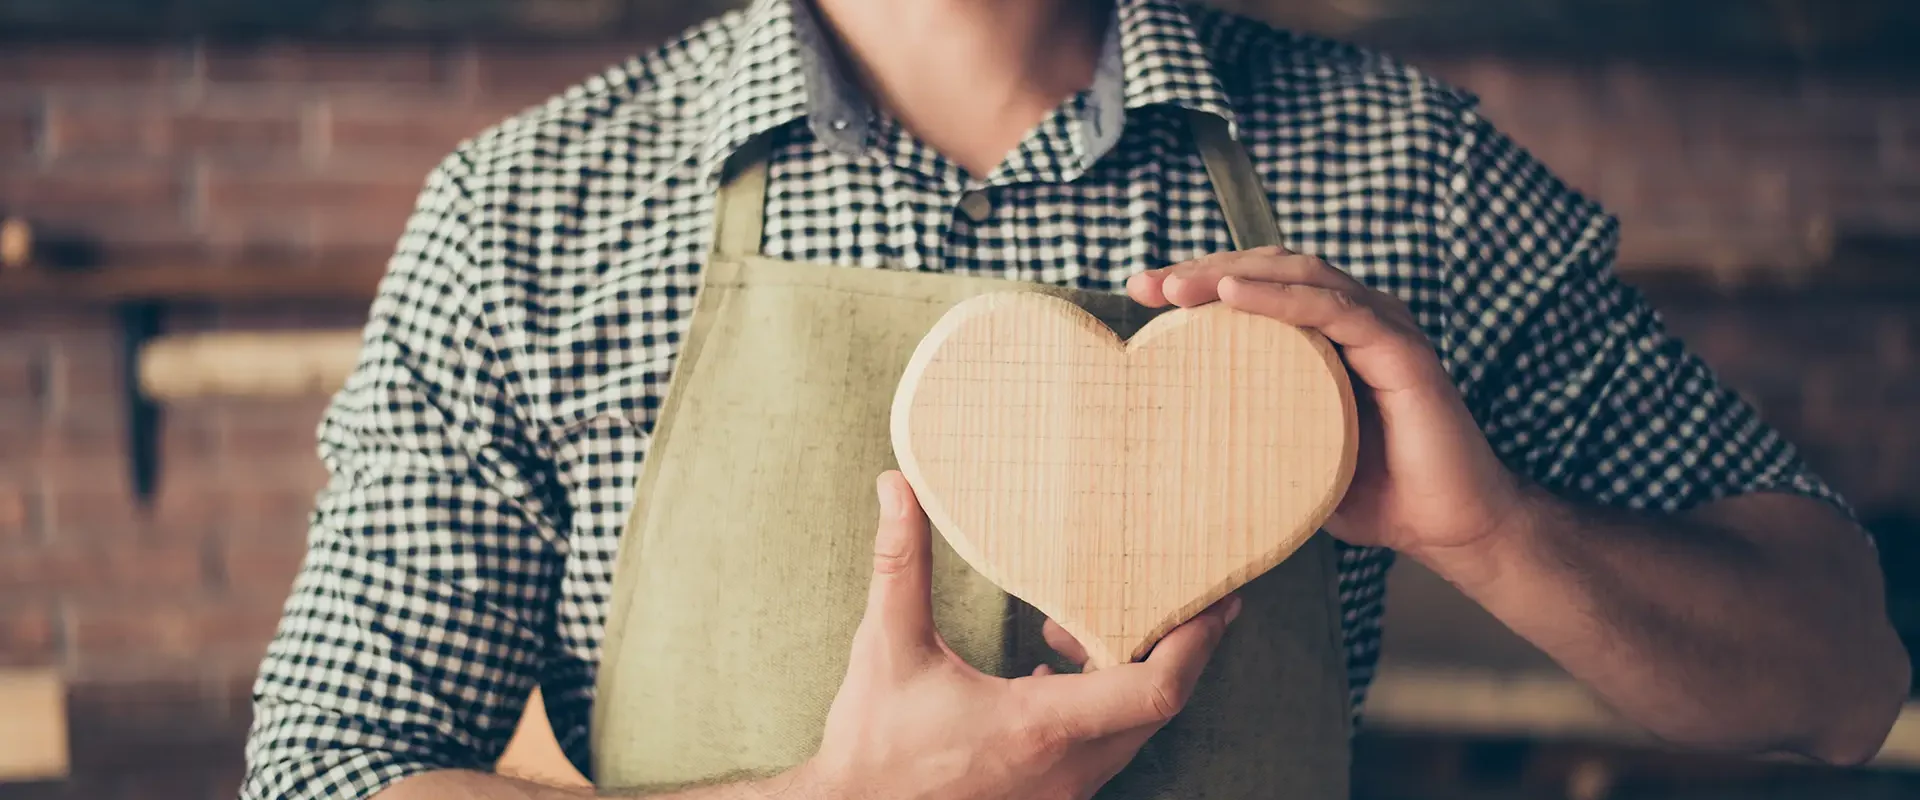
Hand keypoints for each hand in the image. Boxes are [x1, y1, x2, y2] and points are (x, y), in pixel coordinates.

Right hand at [802, 472, 1240, 799]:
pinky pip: (1105, 748)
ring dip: (1127, 671)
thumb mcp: (885, 645)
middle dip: (1174, 645)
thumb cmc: (871, 746)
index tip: (1216, 599)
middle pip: (1162, 706)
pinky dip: (1100, 702)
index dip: (1196, 642)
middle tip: (1180, 591)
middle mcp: (1068, 766)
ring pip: (1134, 729)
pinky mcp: (1049, 798)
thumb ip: (899, 563)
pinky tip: (1052, 668)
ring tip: (1077, 622)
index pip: (1157, 689)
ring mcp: (1063, 790)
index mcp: (1041, 726)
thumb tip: (897, 487)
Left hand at [1126, 247, 1529, 559]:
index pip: (1257, 288)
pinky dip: (1280, 298)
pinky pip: (1333, 310)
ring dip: (1232, 276)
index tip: (1140, 294)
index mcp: (1328, 335)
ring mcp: (1381, 327)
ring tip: (1177, 288)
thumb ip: (1249, 432)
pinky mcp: (1401, 349)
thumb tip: (1171, 444)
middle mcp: (1355, 318)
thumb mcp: (1291, 455)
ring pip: (1298, 277)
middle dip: (1203, 271)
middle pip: (1271, 269)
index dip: (1199, 284)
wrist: (1448, 525)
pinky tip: (1233, 297)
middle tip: (1146, 285)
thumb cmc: (1374, 494)